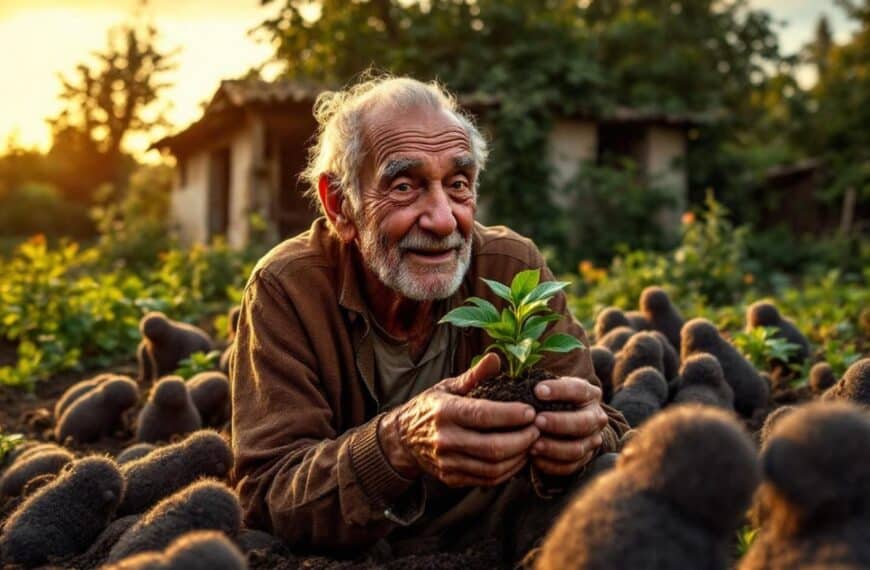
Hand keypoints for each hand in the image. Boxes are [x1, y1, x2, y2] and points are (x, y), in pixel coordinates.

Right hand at [378, 353, 539, 486]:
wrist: (403, 438)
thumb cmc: (431, 407)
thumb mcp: (448, 386)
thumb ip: (475, 375)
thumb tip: (497, 358)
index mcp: (445, 412)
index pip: (484, 415)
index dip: (512, 415)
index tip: (531, 411)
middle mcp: (445, 439)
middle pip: (492, 447)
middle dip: (523, 439)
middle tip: (539, 429)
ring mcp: (448, 462)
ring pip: (493, 467)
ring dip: (519, 457)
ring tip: (532, 443)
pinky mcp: (452, 478)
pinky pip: (487, 480)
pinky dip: (508, 471)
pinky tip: (518, 457)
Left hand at [530, 377, 607, 475]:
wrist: (564, 421)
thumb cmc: (551, 400)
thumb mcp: (551, 387)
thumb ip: (539, 385)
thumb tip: (516, 381)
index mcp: (589, 394)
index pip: (578, 389)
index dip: (559, 390)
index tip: (537, 390)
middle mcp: (595, 417)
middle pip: (583, 423)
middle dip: (559, 422)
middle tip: (537, 421)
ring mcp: (592, 440)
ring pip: (577, 448)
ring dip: (554, 448)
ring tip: (532, 445)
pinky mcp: (584, 459)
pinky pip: (570, 467)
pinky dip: (552, 465)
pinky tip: (535, 460)